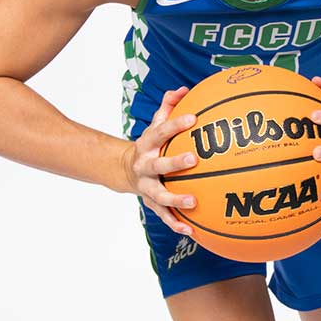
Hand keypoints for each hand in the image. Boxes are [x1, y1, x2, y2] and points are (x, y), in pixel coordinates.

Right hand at [122, 87, 197, 235]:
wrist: (126, 170)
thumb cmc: (152, 144)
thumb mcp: (155, 125)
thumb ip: (168, 106)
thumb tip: (184, 88)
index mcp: (147, 144)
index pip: (161, 131)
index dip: (175, 124)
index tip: (193, 119)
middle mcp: (145, 165)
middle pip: (158, 164)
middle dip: (175, 162)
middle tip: (194, 158)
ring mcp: (147, 186)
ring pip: (160, 195)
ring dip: (175, 199)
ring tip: (193, 202)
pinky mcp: (151, 203)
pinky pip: (164, 215)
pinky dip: (176, 223)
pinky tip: (192, 231)